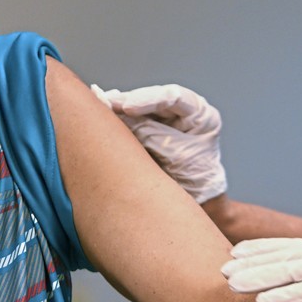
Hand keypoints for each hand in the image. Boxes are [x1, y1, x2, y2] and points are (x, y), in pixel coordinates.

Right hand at [91, 83, 226, 203]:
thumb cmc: (196, 181)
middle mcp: (184, 113)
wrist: (196, 203)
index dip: (148, 99)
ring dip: (119, 108)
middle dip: (128, 102)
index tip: (127, 107)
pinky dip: (118, 119)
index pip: (174, 97)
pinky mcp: (151, 131)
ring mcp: (167, 120)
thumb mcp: (176, 156)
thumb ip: (151, 134)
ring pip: (140, 109)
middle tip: (106, 102)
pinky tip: (103, 111)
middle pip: (153, 100)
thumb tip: (122, 115)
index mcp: (201, 114)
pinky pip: (134, 122)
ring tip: (100, 104)